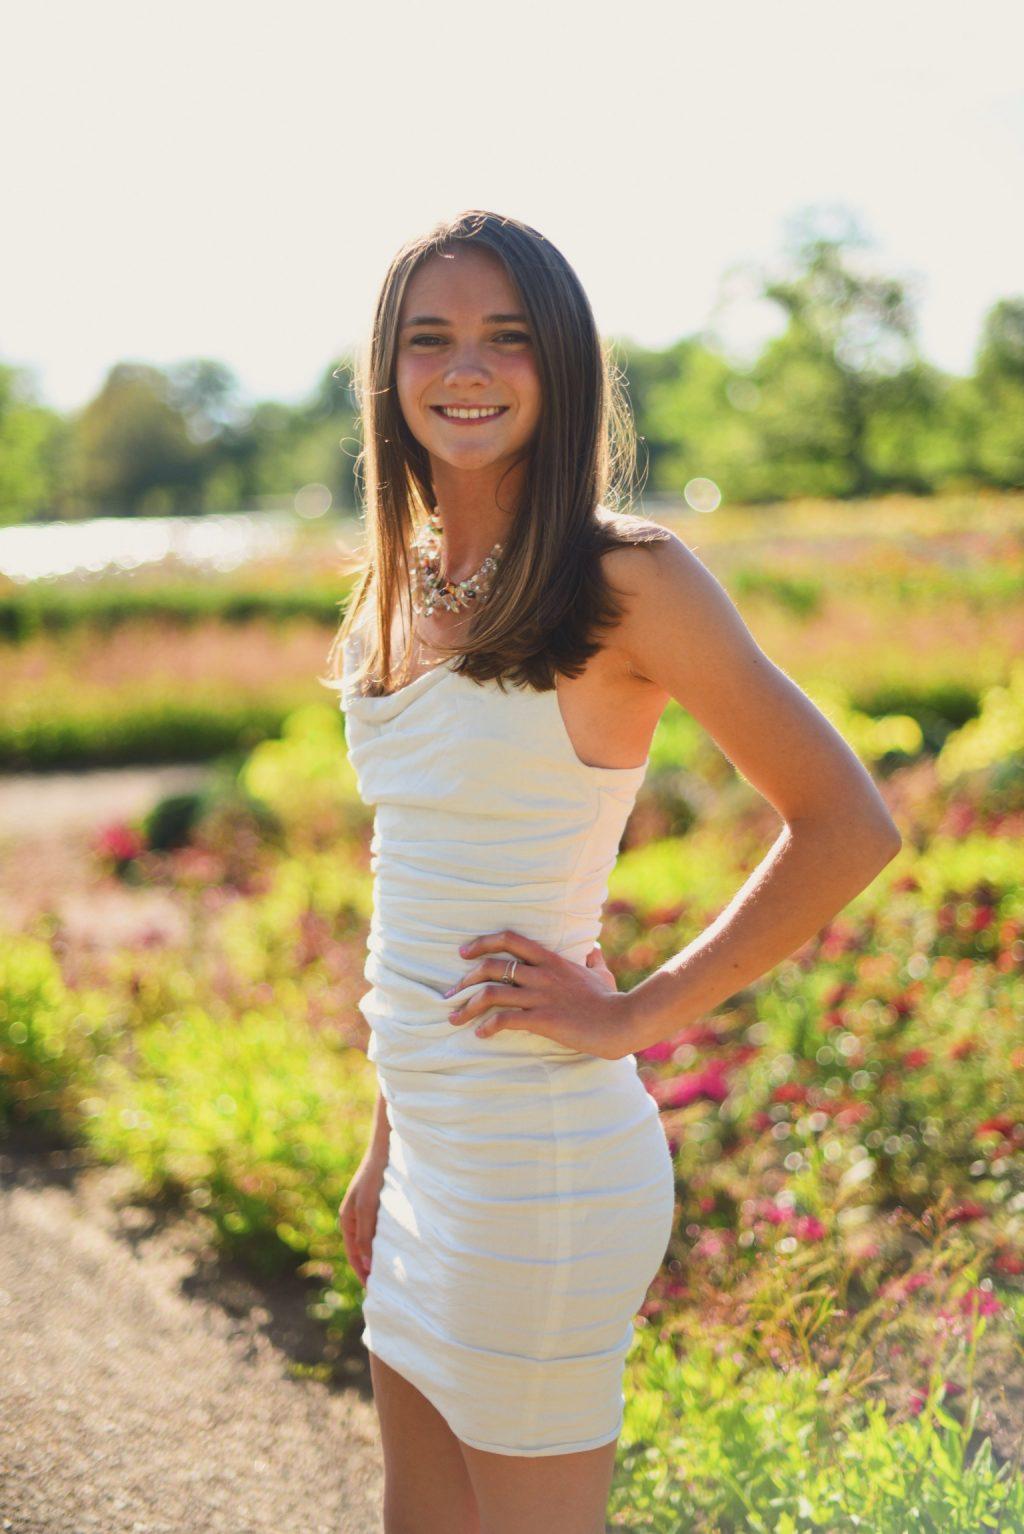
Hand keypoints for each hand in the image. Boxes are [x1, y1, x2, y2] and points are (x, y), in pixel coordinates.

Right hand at [338, 1151, 385, 1286]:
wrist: (386, 1147)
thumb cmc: (374, 1176)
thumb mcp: (367, 1208)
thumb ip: (366, 1235)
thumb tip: (368, 1265)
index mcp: (347, 1220)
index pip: (354, 1255)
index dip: (363, 1274)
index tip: (374, 1292)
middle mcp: (357, 1217)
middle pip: (363, 1250)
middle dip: (372, 1268)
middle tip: (387, 1288)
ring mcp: (369, 1211)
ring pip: (374, 1240)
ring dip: (382, 1255)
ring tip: (396, 1273)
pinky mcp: (382, 1204)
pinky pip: (383, 1230)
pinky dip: (389, 1242)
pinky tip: (403, 1247)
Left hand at [443, 928, 630, 1059]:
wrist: (622, 1021)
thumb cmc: (611, 1000)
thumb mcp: (602, 974)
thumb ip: (593, 960)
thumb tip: (594, 951)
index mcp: (551, 959)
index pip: (510, 939)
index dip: (482, 942)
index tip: (463, 952)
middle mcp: (542, 973)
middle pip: (492, 965)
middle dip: (465, 979)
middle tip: (450, 993)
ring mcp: (541, 995)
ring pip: (492, 993)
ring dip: (468, 1006)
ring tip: (454, 1018)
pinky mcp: (543, 1018)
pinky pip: (505, 1019)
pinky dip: (488, 1026)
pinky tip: (480, 1034)